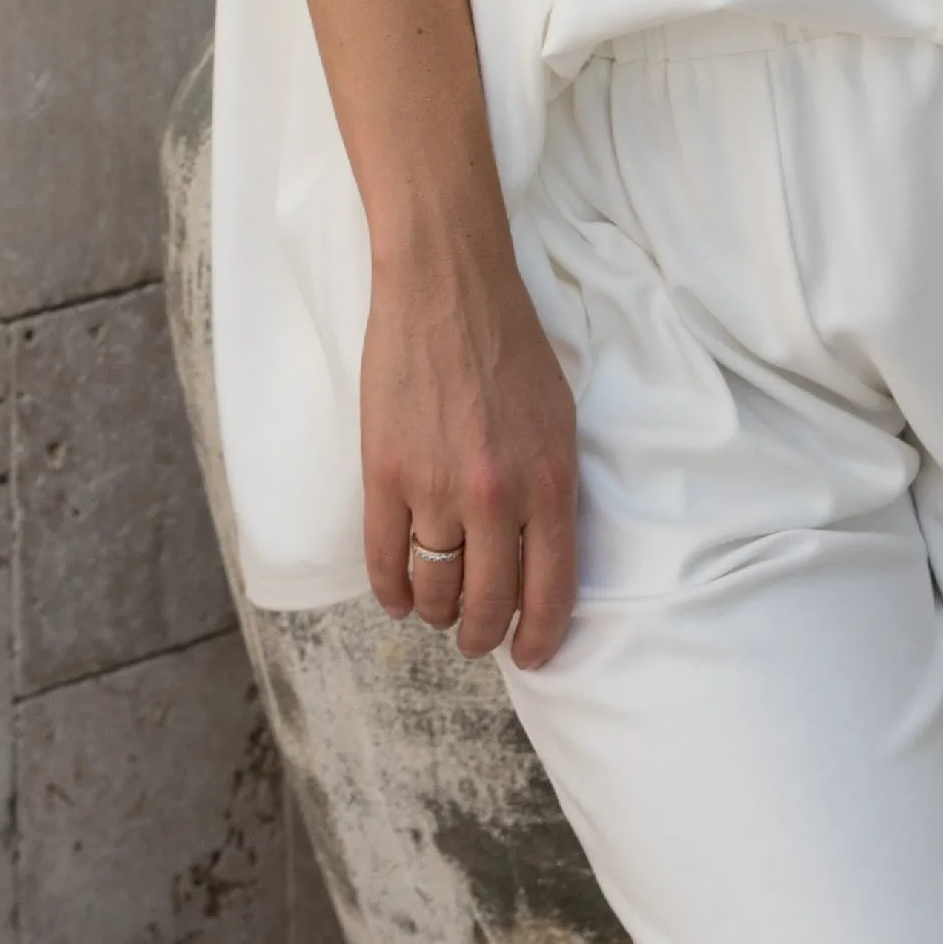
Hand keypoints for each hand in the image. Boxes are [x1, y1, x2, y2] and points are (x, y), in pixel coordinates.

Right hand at [358, 208, 579, 664]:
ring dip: (437, 613)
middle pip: (488, 604)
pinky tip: (399, 597)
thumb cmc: (510, 347)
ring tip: (438, 609)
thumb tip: (541, 561)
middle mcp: (496, 497)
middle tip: (477, 639)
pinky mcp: (383, 475)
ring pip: (434, 590)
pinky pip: (383, 562)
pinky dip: (391, 593)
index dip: (539, 637)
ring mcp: (435, 488)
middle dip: (483, 635)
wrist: (447, 287)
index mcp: (550, 483)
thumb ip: (552, 492)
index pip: (551, 592)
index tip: (529, 656)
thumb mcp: (559, 421)